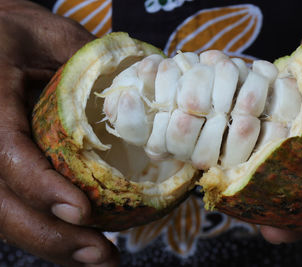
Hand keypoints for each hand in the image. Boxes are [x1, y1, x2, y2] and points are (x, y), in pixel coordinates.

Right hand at [0, 0, 118, 264]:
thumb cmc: (14, 32)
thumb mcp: (49, 35)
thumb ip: (84, 63)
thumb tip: (141, 92)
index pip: (5, 154)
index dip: (40, 188)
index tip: (82, 213)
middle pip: (1, 203)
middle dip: (51, 237)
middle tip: (102, 256)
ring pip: (6, 214)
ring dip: (53, 244)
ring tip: (100, 258)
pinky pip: (15, 205)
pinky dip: (48, 228)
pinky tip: (81, 241)